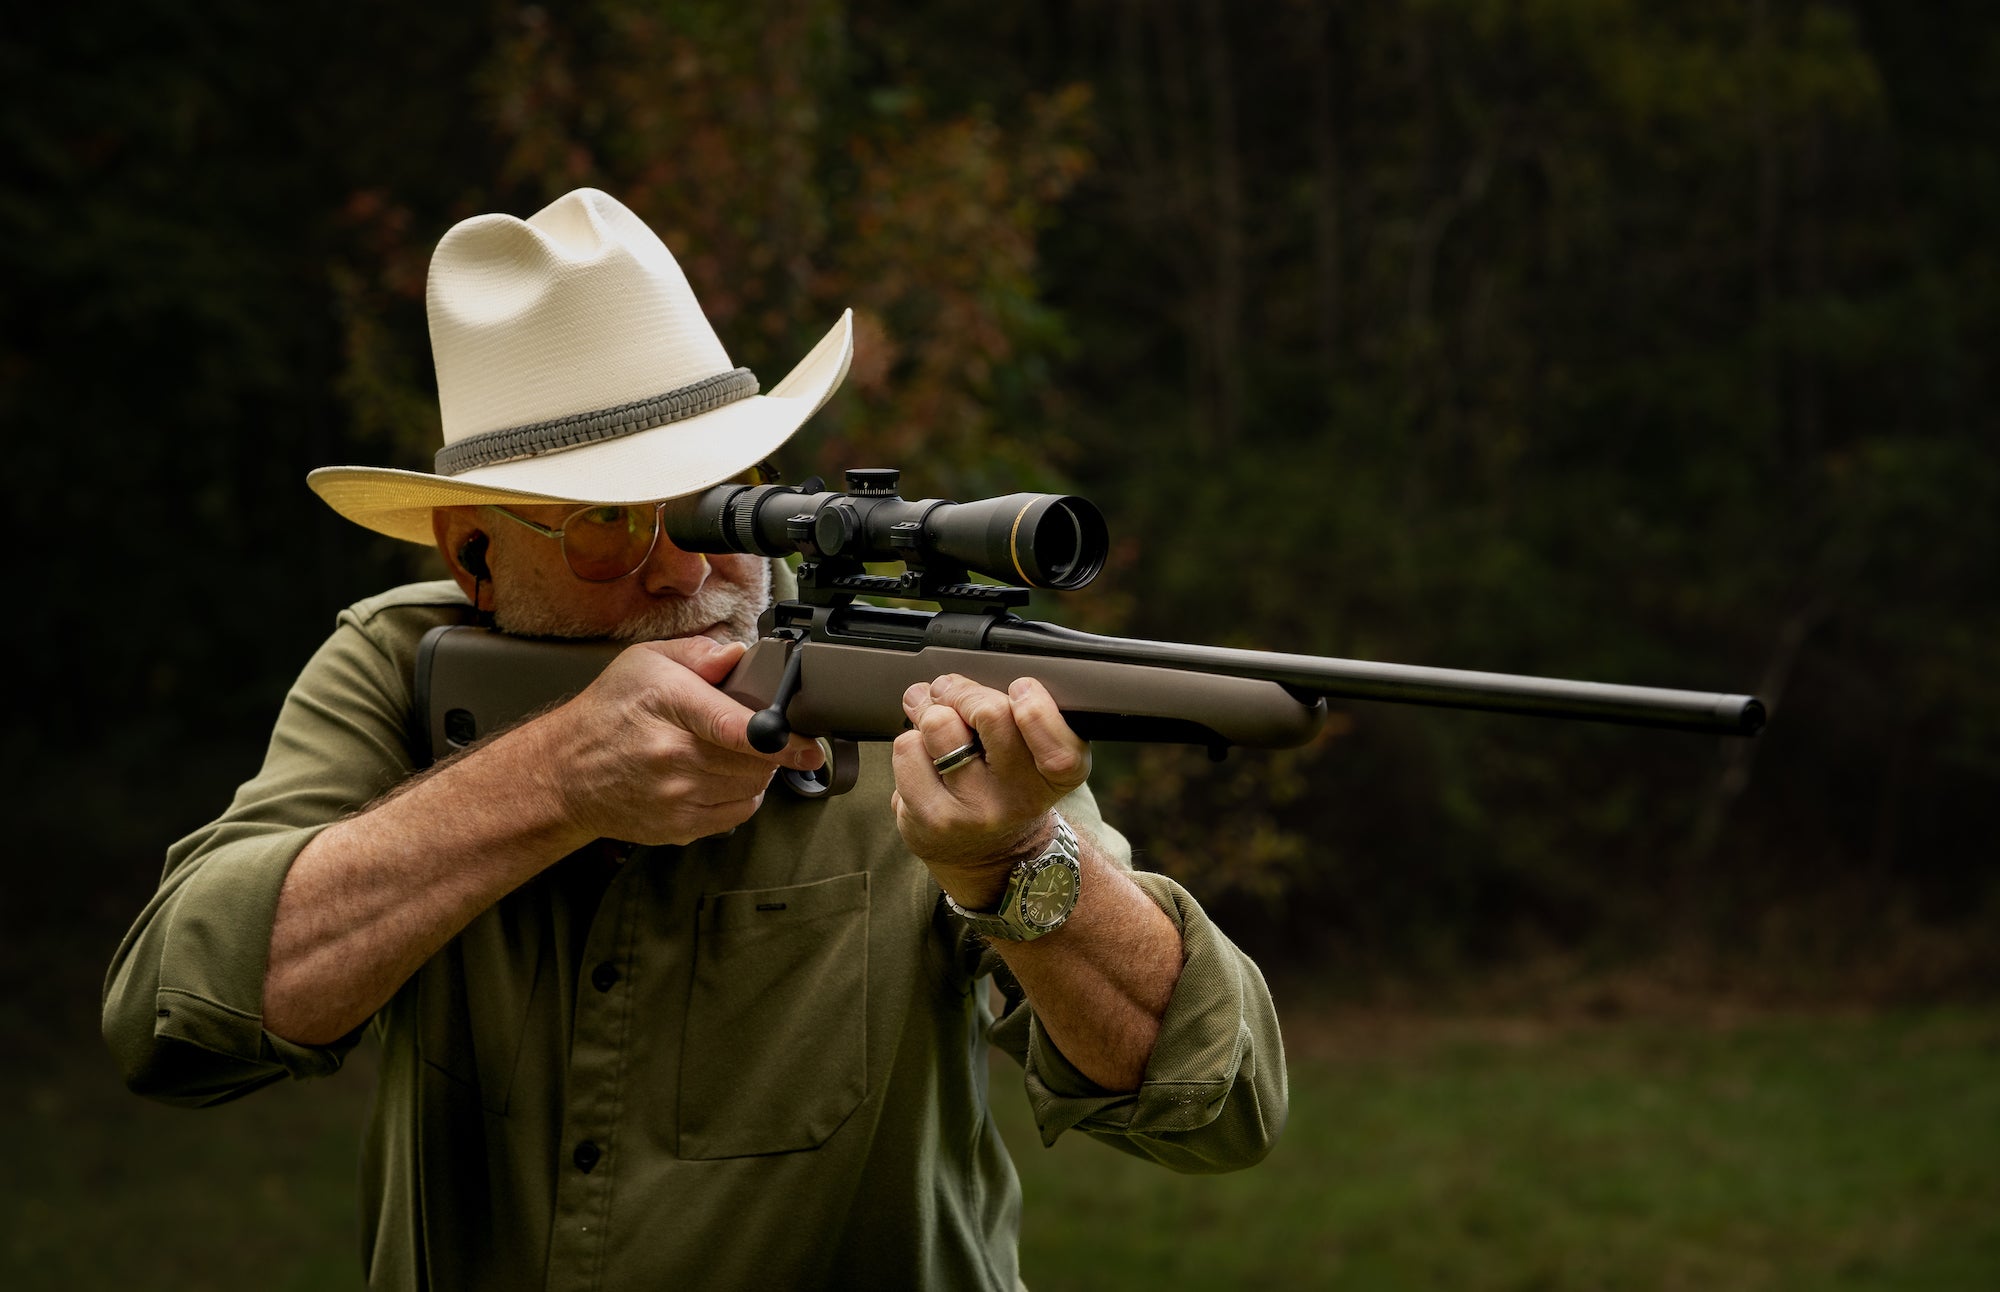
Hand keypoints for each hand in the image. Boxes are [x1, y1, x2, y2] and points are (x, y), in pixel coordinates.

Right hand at [540, 637, 822, 846]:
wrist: (566, 772)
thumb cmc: (608, 713)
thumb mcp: (646, 662)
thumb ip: (699, 654)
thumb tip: (740, 655)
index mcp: (668, 706)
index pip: (736, 728)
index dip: (781, 738)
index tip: (807, 743)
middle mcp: (672, 756)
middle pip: (755, 761)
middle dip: (771, 747)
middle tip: (760, 733)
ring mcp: (676, 797)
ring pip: (752, 788)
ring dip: (758, 771)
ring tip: (735, 753)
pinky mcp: (678, 827)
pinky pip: (737, 813)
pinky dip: (743, 796)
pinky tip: (723, 777)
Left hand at [890, 674, 1091, 906]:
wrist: (991, 856)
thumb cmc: (1008, 786)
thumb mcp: (1034, 753)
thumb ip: (1013, 712)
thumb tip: (945, 685)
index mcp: (1057, 775)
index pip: (1056, 742)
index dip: (1035, 705)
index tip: (1019, 690)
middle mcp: (1021, 797)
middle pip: (991, 712)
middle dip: (963, 692)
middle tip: (952, 694)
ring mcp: (975, 811)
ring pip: (939, 724)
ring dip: (930, 715)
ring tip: (936, 729)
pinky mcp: (933, 819)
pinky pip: (907, 750)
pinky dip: (910, 745)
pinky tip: (925, 761)